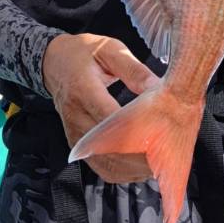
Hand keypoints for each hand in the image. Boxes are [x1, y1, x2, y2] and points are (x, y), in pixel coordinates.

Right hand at [43, 33, 158, 182]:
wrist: (55, 62)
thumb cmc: (84, 53)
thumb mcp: (110, 50)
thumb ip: (134, 70)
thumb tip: (159, 89)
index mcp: (83, 89)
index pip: (110, 118)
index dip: (137, 130)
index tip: (163, 133)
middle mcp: (76, 117)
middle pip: (110, 148)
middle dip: (141, 155)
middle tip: (168, 152)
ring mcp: (75, 136)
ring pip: (107, 164)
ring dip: (134, 169)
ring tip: (159, 161)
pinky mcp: (78, 146)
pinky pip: (101, 167)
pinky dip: (124, 172)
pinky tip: (141, 165)